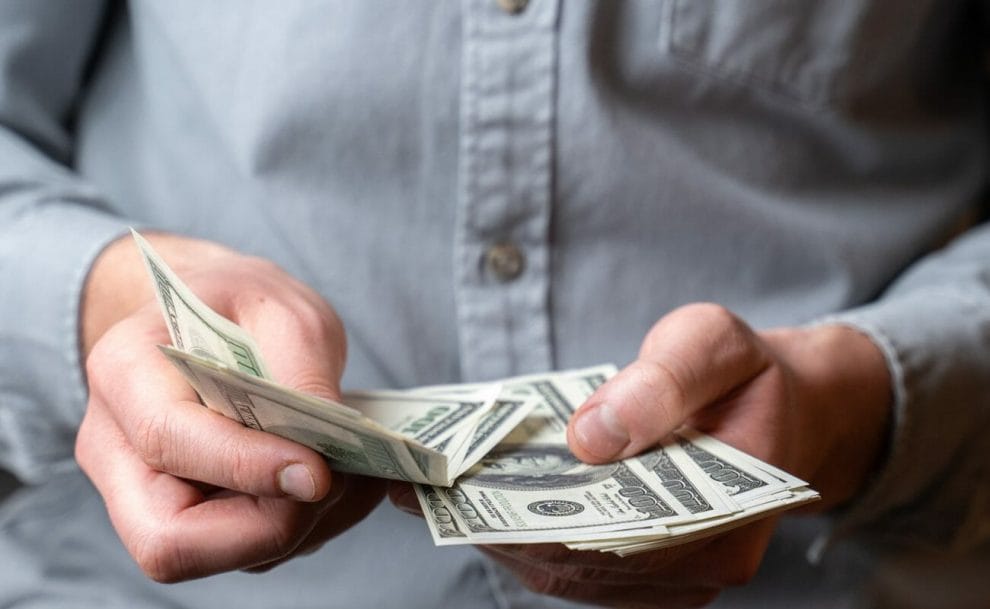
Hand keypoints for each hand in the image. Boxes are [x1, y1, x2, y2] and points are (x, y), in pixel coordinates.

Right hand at [75, 233, 384, 581]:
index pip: (168, 442)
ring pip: (216, 556)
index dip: (245, 467)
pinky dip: (307, 528)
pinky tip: (344, 482)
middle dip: (266, 527)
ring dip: (299, 528)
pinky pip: (248, 553)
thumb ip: (301, 371)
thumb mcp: (283, 308)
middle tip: (334, 481)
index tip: (317, 469)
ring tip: (354, 473)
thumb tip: (324, 449)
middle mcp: (117, 448)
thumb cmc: (242, 304)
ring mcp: (147, 494)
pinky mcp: (193, 519)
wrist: (219, 313)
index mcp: (124, 373)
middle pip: (169, 539)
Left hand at [393, 303, 891, 607]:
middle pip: (582, 562)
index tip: (467, 486)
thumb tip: (591, 438)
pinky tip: (479, 501)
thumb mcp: (715, 345)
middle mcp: (699, 564)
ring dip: (499, 535)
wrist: (784, 408)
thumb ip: (664, 382)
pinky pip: (577, 566)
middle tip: (427, 488)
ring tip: (434, 494)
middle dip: (499, 527)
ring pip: (570, 572)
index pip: (617, 534)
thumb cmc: (746, 374)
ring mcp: (672, 577)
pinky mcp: (650, 571)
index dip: (536, 516)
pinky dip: (524, 536)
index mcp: (727, 516)